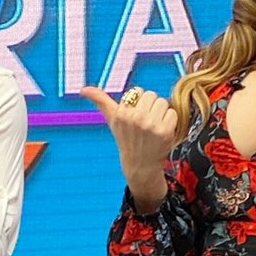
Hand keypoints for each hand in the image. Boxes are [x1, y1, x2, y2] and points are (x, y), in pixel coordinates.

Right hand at [79, 83, 177, 202]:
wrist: (140, 166)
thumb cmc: (126, 140)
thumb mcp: (112, 120)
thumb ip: (100, 101)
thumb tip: (83, 89)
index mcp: (122, 113)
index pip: (138, 91)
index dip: (138, 103)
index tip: (135, 117)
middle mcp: (136, 118)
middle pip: (152, 95)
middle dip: (150, 106)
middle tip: (146, 122)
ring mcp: (151, 125)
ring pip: (163, 102)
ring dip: (161, 113)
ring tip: (154, 126)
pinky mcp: (165, 131)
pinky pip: (173, 113)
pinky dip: (170, 121)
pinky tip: (162, 132)